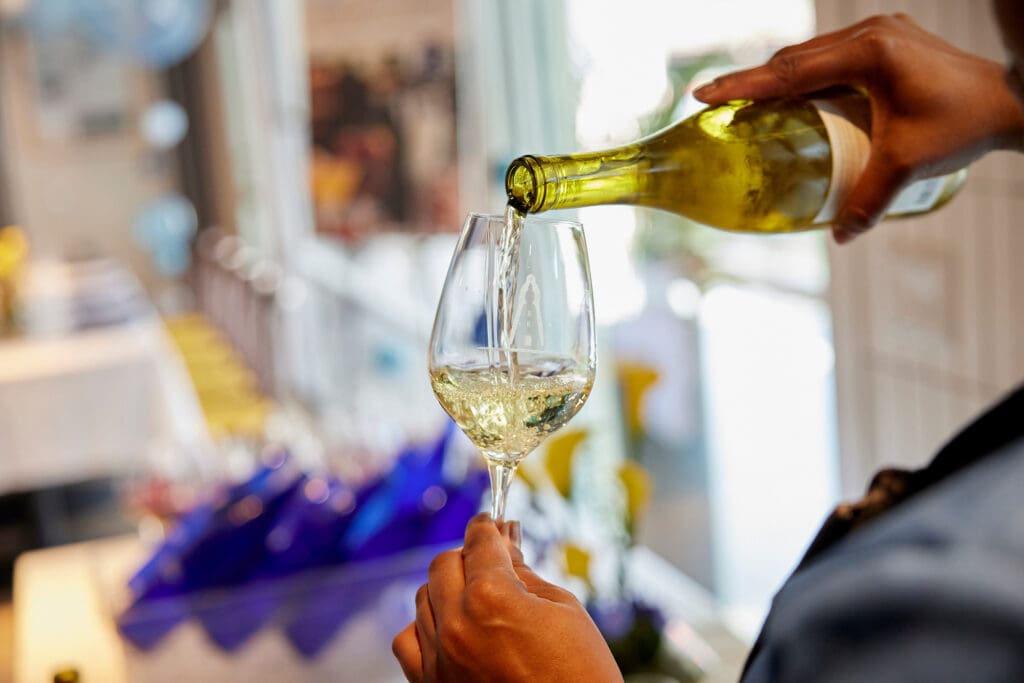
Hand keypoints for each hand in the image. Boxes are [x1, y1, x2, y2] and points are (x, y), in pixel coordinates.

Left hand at [392, 513, 621, 681]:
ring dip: (447, 591)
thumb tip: (505, 541)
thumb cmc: (581, 674)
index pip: (479, 542)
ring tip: (478, 600)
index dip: (487, 527)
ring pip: (423, 599)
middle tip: (491, 561)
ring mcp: (439, 660)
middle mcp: (455, 626)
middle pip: (443, 564)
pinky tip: (450, 629)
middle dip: (468, 556)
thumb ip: (524, 572)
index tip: (491, 523)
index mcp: (491, 598)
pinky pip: (407, 642)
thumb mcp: (564, 611)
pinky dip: (425, 628)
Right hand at [694, 14, 1023, 242]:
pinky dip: (806, 75)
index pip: (790, 71)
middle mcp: (871, 34)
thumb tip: (840, 235)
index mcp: (869, 53)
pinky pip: (833, 56)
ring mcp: (881, 33)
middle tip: (714, 102)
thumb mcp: (907, 164)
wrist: (1011, 99)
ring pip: (812, 54)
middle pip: (795, 58)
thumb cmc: (963, 123)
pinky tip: (796, 97)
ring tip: (747, 103)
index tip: (705, 94)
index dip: (744, 85)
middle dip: (752, 80)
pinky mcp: (889, 41)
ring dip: (779, 78)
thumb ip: (869, 199)